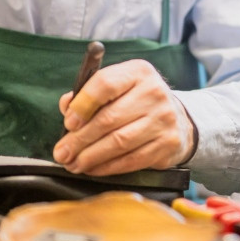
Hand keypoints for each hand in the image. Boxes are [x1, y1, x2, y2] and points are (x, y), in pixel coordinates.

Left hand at [52, 59, 196, 175]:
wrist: (177, 119)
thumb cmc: (136, 102)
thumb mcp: (117, 88)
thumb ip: (89, 94)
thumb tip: (67, 107)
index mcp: (138, 72)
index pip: (105, 83)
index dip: (82, 105)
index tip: (68, 123)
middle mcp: (154, 92)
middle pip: (109, 118)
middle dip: (80, 139)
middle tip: (62, 153)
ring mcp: (164, 119)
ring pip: (118, 142)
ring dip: (91, 157)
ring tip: (73, 164)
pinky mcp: (168, 144)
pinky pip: (131, 160)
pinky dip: (107, 167)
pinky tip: (93, 169)